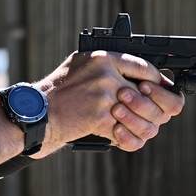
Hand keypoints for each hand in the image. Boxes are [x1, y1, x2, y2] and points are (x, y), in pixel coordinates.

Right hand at [34, 51, 184, 153]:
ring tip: (133, 126)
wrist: (39, 111)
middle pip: (149, 94)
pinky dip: (126, 137)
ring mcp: (104, 96)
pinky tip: (119, 135)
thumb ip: (108, 66)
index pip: (145, 67)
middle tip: (150, 114)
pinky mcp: (100, 117)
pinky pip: (127, 132)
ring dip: (141, 124)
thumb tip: (140, 75)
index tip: (156, 90)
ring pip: (143, 115)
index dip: (157, 81)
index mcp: (103, 58)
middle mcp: (106, 74)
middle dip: (153, 108)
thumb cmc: (59, 89)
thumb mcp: (81, 64)